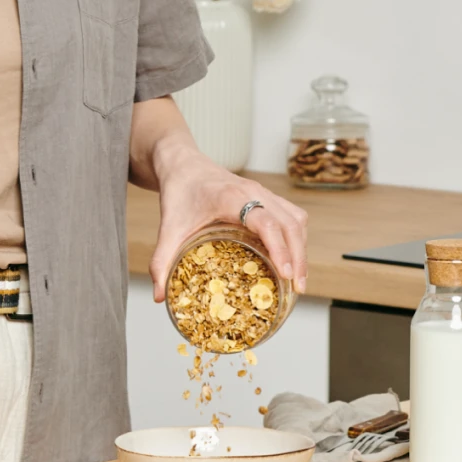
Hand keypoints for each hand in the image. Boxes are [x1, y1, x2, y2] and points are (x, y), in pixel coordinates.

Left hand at [149, 142, 307, 301]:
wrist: (183, 165)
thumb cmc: (178, 193)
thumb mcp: (168, 228)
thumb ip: (161, 261)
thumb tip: (159, 297)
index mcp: (231, 197)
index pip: (265, 221)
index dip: (279, 247)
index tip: (286, 273)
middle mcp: (254, 192)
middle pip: (290, 223)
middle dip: (298, 256)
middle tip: (297, 288)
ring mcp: (264, 193)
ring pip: (296, 219)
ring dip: (301, 248)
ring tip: (298, 280)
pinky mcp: (268, 197)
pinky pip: (292, 216)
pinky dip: (297, 238)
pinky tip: (292, 259)